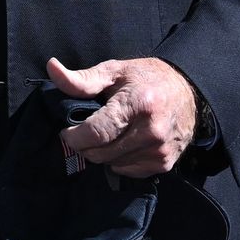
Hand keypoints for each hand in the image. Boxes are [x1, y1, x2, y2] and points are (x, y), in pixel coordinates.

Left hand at [49, 56, 196, 176]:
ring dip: (101, 153)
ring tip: (105, 135)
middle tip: (84, 132)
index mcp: (137, 105)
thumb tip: (52, 68)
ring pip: (112, 164)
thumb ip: (81, 79)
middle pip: (101, 153)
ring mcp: (160, 151)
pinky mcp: (164, 164)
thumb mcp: (113, 71)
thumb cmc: (145, 78)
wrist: (188, 91)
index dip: (74, 136)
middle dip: (84, 145)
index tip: (66, 131)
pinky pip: (127, 171)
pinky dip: (118, 160)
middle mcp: (151, 132)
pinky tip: (121, 144)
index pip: (96, 133)